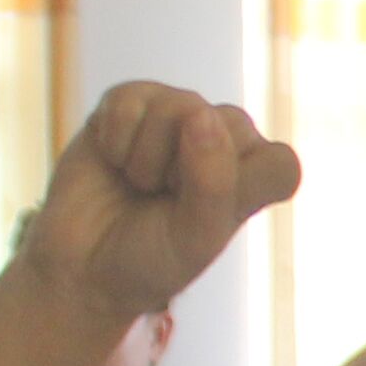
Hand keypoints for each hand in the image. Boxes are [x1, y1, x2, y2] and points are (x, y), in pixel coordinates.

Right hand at [25, 87, 297, 328]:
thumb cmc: (150, 256)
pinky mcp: (133, 100)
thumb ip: (212, 182)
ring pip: (177, 106)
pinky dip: (113, 140)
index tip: (204, 219)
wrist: (83, 265)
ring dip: (145, 158)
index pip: (283, 166)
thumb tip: (200, 113)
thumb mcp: (193, 238)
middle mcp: (225, 138)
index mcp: (256, 175)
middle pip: (226, 124)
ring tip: (138, 182)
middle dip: (181, 174)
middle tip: (162, 201)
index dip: (239, 191)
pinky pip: (129, 101)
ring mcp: (178, 113)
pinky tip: (113, 160)